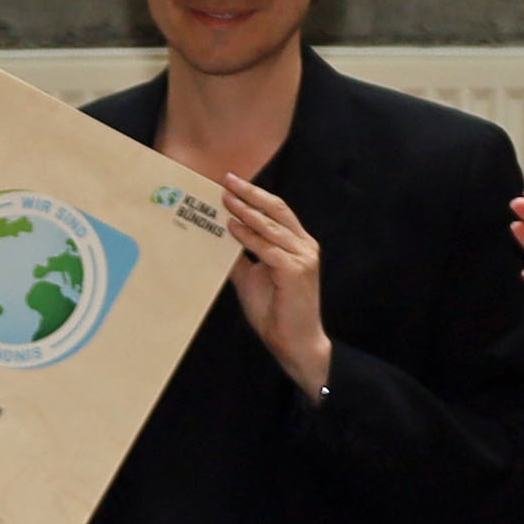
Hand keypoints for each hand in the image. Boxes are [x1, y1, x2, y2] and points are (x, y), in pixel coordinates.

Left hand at [217, 174, 330, 391]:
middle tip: (228, 180)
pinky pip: (268, 249)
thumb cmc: (276, 313)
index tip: (232, 185)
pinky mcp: (295, 271)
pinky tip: (232, 228)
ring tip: (225, 199)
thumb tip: (218, 239)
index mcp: (298, 245)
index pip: (277, 212)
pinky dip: (249, 237)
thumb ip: (241, 258)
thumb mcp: (252, 279)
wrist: (295, 343)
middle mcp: (304, 246)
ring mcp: (302, 257)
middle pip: (277, 209)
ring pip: (272, 226)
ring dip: (246, 211)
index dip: (256, 196)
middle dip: (251, 193)